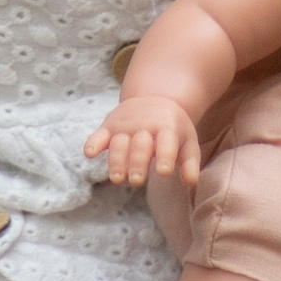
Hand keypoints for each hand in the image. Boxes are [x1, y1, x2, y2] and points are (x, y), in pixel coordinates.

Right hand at [85, 95, 202, 186]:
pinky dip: (93, 143)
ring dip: (116, 160)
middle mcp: (145, 126)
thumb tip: (190, 183)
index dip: (165, 156)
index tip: (164, 172)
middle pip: (140, 146)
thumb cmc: (173, 129)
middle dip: (137, 163)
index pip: (166, 143)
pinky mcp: (109, 127)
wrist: (154, 97)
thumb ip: (190, 163)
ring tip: (117, 179)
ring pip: (119, 144)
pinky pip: (99, 135)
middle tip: (137, 181)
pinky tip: (89, 153)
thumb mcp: (187, 141)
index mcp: (167, 128)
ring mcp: (125, 126)